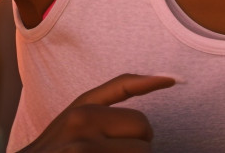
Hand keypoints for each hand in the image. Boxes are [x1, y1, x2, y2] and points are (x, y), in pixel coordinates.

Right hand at [15, 73, 176, 151]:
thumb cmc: (51, 152)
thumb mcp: (68, 123)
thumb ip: (104, 107)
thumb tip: (154, 100)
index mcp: (79, 110)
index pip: (123, 87)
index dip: (151, 81)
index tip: (174, 79)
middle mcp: (83, 125)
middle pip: (143, 127)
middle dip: (141, 143)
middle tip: (120, 151)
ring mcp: (85, 150)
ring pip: (143, 151)